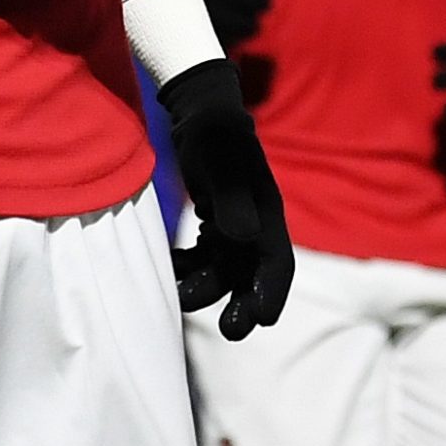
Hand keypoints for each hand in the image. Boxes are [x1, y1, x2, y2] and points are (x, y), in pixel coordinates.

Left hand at [159, 59, 294, 339]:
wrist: (200, 114)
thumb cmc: (215, 134)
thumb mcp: (222, 163)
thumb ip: (233, 200)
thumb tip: (244, 237)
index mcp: (267, 215)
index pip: (278, 262)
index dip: (272, 292)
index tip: (263, 319)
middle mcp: (255, 228)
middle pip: (253, 276)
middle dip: (243, 305)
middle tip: (231, 332)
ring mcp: (235, 229)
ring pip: (224, 272)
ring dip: (205, 287)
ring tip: (177, 293)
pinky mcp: (214, 227)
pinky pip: (203, 259)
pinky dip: (188, 268)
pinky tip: (167, 266)